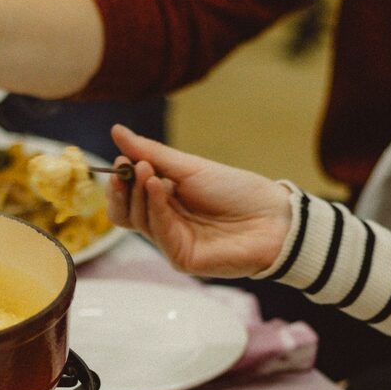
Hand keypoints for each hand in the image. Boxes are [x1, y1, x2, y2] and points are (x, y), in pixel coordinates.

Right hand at [105, 125, 292, 276]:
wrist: (274, 217)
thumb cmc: (237, 191)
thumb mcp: (190, 167)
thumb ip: (152, 153)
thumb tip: (116, 131)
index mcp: (166, 201)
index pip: (128, 197)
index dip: (120, 181)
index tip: (120, 160)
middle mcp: (165, 223)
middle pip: (125, 213)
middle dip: (121, 190)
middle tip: (127, 167)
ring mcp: (172, 242)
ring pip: (138, 221)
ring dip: (139, 193)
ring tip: (146, 170)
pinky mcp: (182, 258)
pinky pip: (159, 233)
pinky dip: (156, 208)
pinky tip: (159, 186)